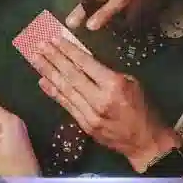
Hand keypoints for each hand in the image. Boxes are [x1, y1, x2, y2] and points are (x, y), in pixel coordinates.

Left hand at [33, 36, 180, 171]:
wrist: (146, 142)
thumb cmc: (142, 108)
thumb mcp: (132, 83)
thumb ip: (107, 73)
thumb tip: (83, 61)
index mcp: (114, 85)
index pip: (85, 64)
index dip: (68, 50)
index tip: (55, 39)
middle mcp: (99, 99)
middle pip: (71, 75)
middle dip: (53, 58)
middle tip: (39, 46)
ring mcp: (89, 114)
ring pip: (65, 89)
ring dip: (48, 72)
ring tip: (36, 59)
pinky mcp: (84, 125)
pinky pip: (66, 105)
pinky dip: (53, 92)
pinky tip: (43, 81)